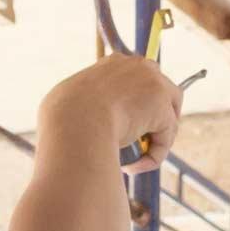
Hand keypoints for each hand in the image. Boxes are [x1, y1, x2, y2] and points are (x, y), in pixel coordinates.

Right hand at [40, 54, 186, 172]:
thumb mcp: (67, 102)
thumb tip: (78, 121)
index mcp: (114, 63)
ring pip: (166, 117)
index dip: (135, 102)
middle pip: (160, 91)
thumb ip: (83, 105)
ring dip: (156, 140)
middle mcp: (139, 67)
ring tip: (136, 159)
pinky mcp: (163, 110)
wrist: (75, 122)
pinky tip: (132, 167)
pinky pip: (164, 139)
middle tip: (140, 142)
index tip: (125, 123)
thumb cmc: (62, 116)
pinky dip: (152, 156)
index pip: (136, 78)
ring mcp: (154, 86)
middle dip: (154, 117)